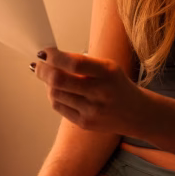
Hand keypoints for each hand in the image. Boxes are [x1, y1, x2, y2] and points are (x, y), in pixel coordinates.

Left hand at [31, 47, 145, 134]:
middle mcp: (100, 92)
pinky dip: (53, 96)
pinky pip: (58, 107)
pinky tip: (57, 90)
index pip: (75, 63)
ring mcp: (92, 110)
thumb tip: (50, 57)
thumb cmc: (117, 85)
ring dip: (47, 83)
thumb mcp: (108, 67)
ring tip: (49, 77)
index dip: (54, 57)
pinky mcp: (85, 123)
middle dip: (42, 70)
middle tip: (38, 64)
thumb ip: (82, 62)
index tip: (45, 52)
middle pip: (59, 81)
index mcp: (107, 73)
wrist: (137, 114)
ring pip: (55, 94)